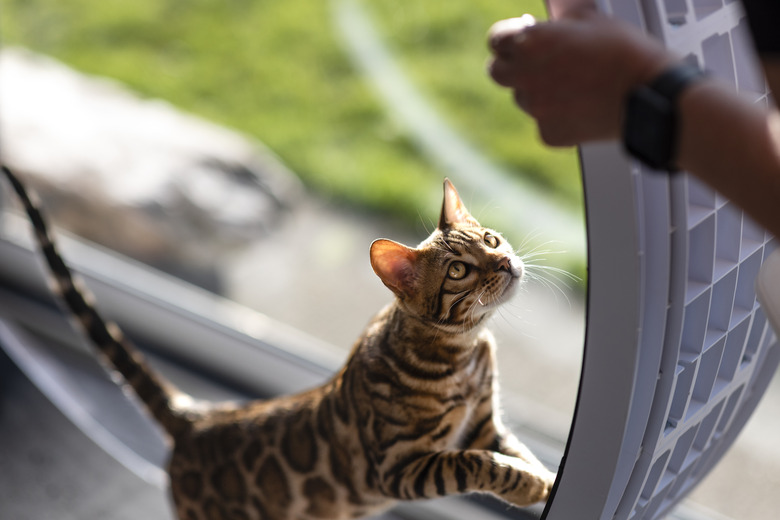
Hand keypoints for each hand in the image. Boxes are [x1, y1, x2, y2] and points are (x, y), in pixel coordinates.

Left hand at [487, 11, 674, 145]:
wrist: (649, 95)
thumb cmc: (624, 52)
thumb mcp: (590, 16)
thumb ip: (560, 12)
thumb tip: (552, 9)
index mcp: (530, 44)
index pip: (495, 40)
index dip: (508, 37)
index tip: (519, 37)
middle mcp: (526, 78)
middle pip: (497, 72)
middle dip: (512, 65)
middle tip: (534, 61)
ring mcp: (536, 109)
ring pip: (522, 98)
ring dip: (535, 90)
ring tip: (569, 83)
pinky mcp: (549, 134)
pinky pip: (543, 122)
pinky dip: (556, 115)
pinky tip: (580, 105)